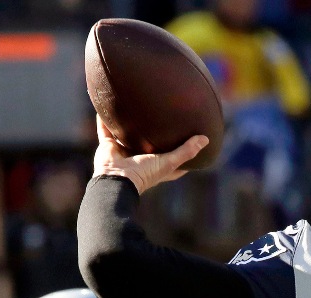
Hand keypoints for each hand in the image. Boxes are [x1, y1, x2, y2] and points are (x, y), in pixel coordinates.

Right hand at [92, 115, 207, 193]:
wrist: (115, 179)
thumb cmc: (144, 173)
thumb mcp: (169, 162)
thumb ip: (186, 151)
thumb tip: (206, 139)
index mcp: (156, 166)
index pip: (173, 159)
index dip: (182, 151)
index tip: (191, 140)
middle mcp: (140, 158)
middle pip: (150, 144)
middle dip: (154, 134)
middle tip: (164, 116)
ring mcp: (124, 152)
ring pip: (127, 135)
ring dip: (129, 124)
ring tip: (134, 106)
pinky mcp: (109, 147)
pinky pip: (106, 130)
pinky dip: (104, 120)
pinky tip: (107, 105)